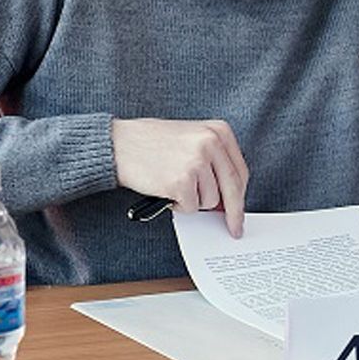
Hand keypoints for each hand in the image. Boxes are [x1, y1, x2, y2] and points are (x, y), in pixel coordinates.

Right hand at [112, 118, 248, 236]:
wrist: (118, 143)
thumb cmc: (151, 142)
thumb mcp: (191, 139)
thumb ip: (213, 162)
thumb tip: (227, 198)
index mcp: (218, 130)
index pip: (240, 171)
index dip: (240, 195)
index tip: (239, 212)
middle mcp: (211, 142)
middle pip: (232, 188)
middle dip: (233, 213)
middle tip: (233, 228)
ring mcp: (197, 161)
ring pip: (210, 201)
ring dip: (192, 201)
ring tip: (173, 184)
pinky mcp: (181, 180)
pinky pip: (190, 207)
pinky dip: (177, 205)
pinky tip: (165, 189)